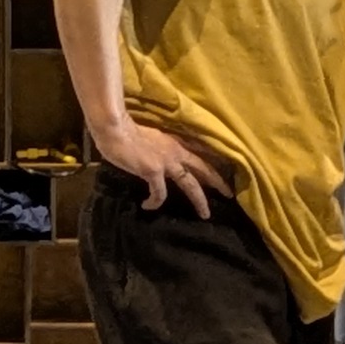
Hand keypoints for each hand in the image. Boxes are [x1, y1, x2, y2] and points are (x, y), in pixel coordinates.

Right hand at [95, 118, 233, 214]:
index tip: (223, 170)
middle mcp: (176, 151)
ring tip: (205, 214)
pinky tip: (147, 205)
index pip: (200, 152)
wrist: (114, 129)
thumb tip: (156, 159)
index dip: (212, 162)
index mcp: (175, 142)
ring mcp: (167, 162)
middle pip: (204, 168)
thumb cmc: (125, 132)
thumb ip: (158, 149)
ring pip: (191, 184)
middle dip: (218, 182)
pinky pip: (160, 193)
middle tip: (229, 194)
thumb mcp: (150, 139)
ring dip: (200, 200)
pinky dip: (155, 202)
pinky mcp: (154, 171)